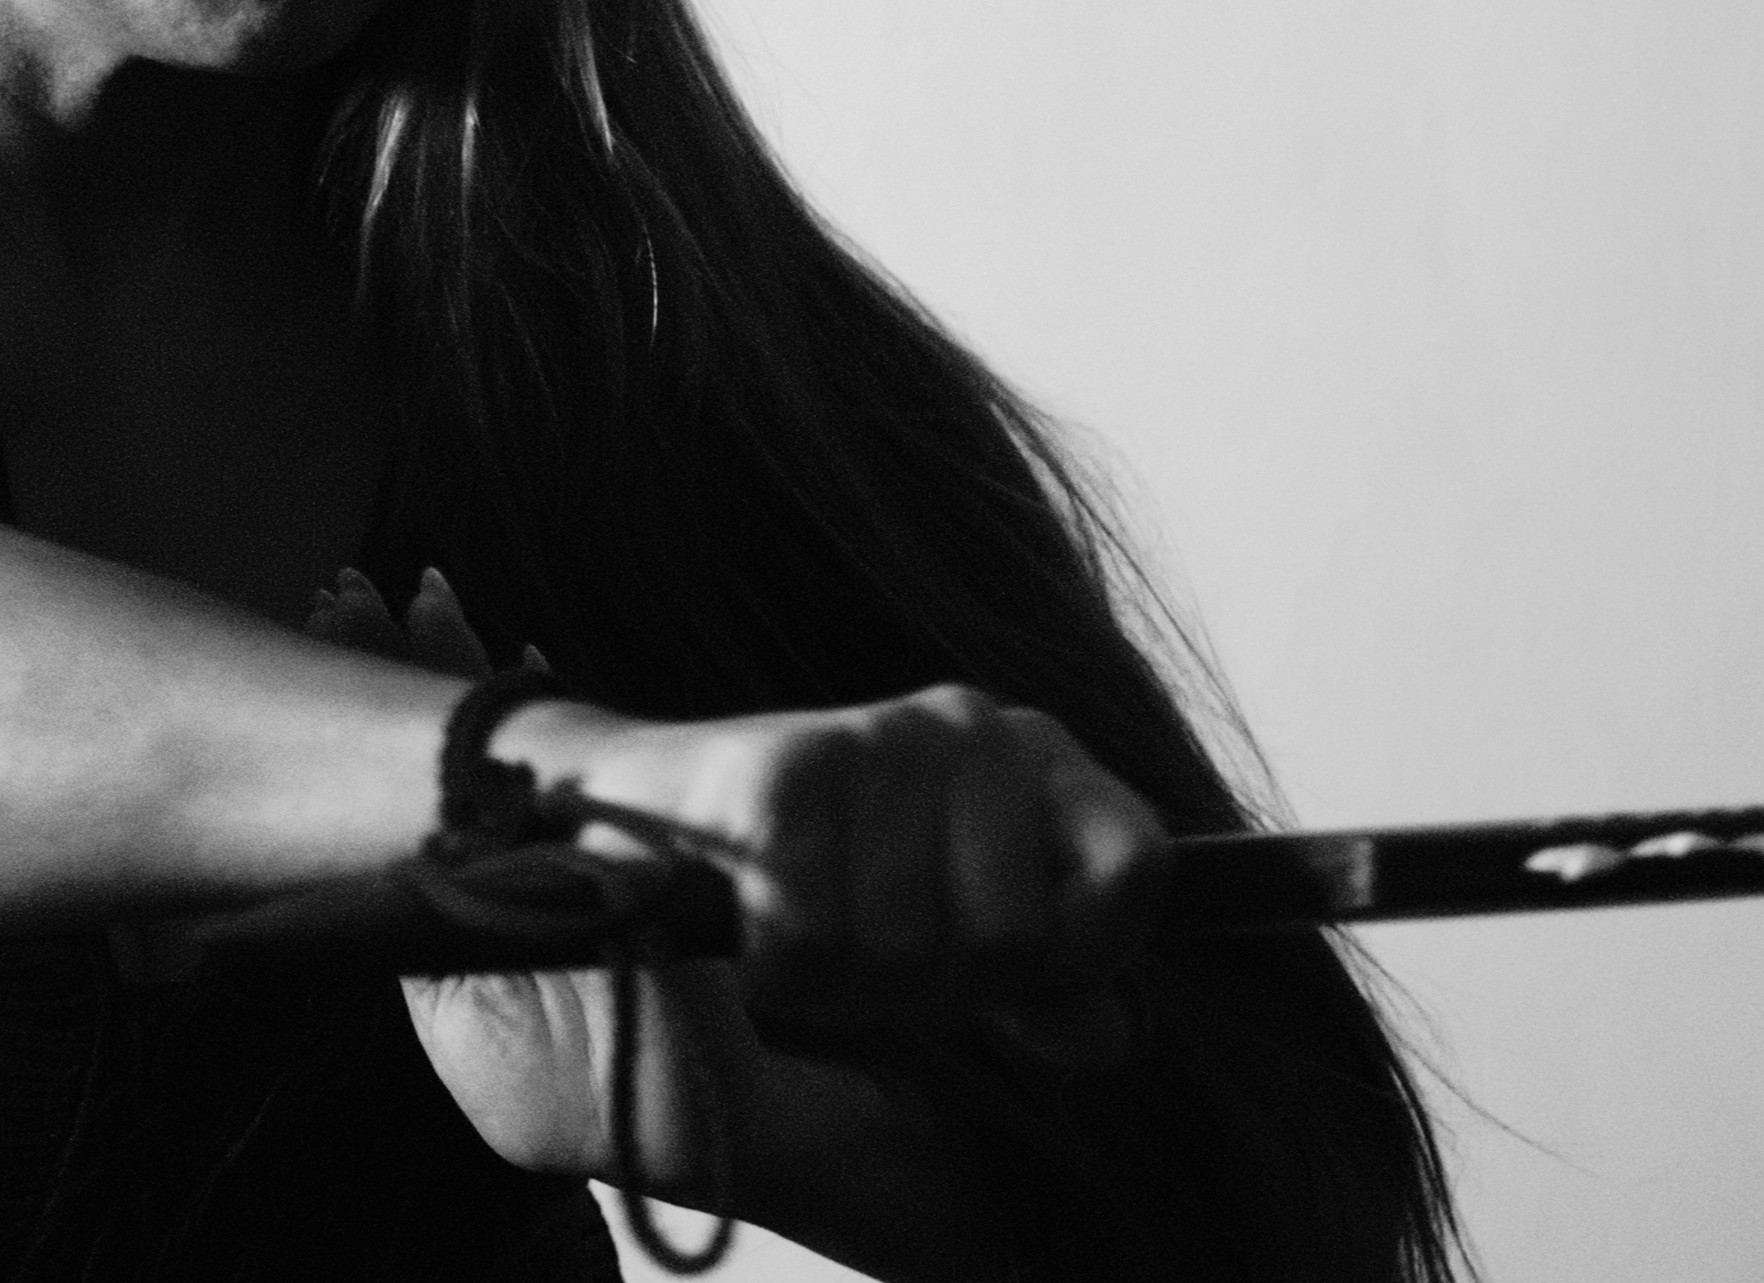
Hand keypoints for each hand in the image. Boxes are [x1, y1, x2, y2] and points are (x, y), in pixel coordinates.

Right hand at [528, 678, 1158, 1065]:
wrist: (626, 825)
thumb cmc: (805, 893)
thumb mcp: (945, 949)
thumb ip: (1038, 989)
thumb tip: (1111, 1037)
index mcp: (1036, 760)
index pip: (1137, 872)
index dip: (1075, 958)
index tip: (1007, 976)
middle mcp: (972, 726)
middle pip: (1010, 940)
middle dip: (927, 991)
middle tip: (865, 955)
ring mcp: (879, 737)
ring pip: (906, 952)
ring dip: (839, 990)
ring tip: (799, 937)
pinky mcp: (782, 771)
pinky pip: (814, 942)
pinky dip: (775, 976)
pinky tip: (749, 933)